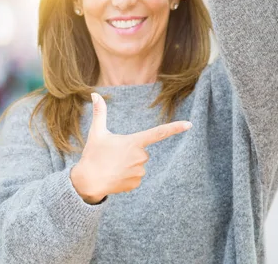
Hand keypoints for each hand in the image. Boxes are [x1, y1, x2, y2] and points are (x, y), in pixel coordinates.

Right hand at [71, 92, 191, 203]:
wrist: (87, 182)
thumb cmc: (93, 155)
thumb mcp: (96, 133)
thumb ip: (100, 113)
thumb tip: (94, 94)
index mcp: (134, 142)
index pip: (159, 133)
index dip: (175, 128)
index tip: (189, 124)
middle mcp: (141, 156)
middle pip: (143, 151)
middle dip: (131, 152)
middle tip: (114, 156)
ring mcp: (140, 171)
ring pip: (139, 165)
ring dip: (129, 165)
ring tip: (113, 167)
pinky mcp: (137, 183)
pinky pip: (136, 177)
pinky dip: (127, 176)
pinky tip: (116, 177)